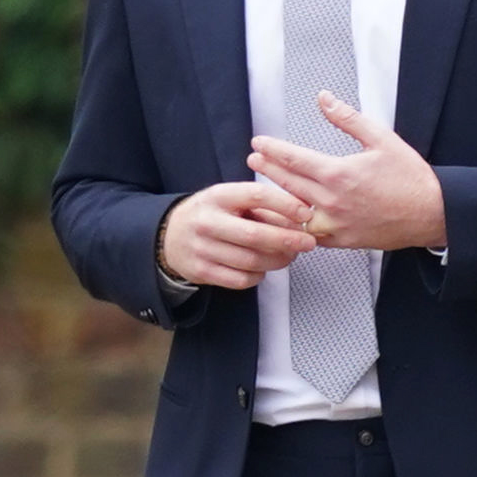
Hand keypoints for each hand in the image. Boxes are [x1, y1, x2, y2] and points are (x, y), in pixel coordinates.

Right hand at [157, 180, 316, 289]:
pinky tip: (263, 268)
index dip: (285, 204)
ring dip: (277, 261)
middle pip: (255, 235)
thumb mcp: (230, 200)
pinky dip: (258, 276)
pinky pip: (240, 280)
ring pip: (251, 261)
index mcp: (218, 196)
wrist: (169, 236)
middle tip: (308, 243)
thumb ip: (261, 207)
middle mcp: (207, 222)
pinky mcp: (201, 272)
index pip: (256, 196)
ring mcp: (202, 249)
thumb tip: (300, 218)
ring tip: (290, 256)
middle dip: (288, 240)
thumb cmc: (212, 215)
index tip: (306, 214)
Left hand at [249, 93, 447, 251]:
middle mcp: (332, 201)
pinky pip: (308, 234)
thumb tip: (324, 98)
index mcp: (340, 174)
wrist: (431, 213)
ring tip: (263, 186)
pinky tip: (285, 217)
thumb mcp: (382, 139)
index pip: (294, 160)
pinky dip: (294, 225)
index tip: (258, 142)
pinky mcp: (341, 240)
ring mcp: (334, 224)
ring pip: (293, 212)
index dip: (272, 150)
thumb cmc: (409, 177)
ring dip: (275, 198)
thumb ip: (348, 118)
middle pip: (288, 184)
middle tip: (253, 158)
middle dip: (267, 169)